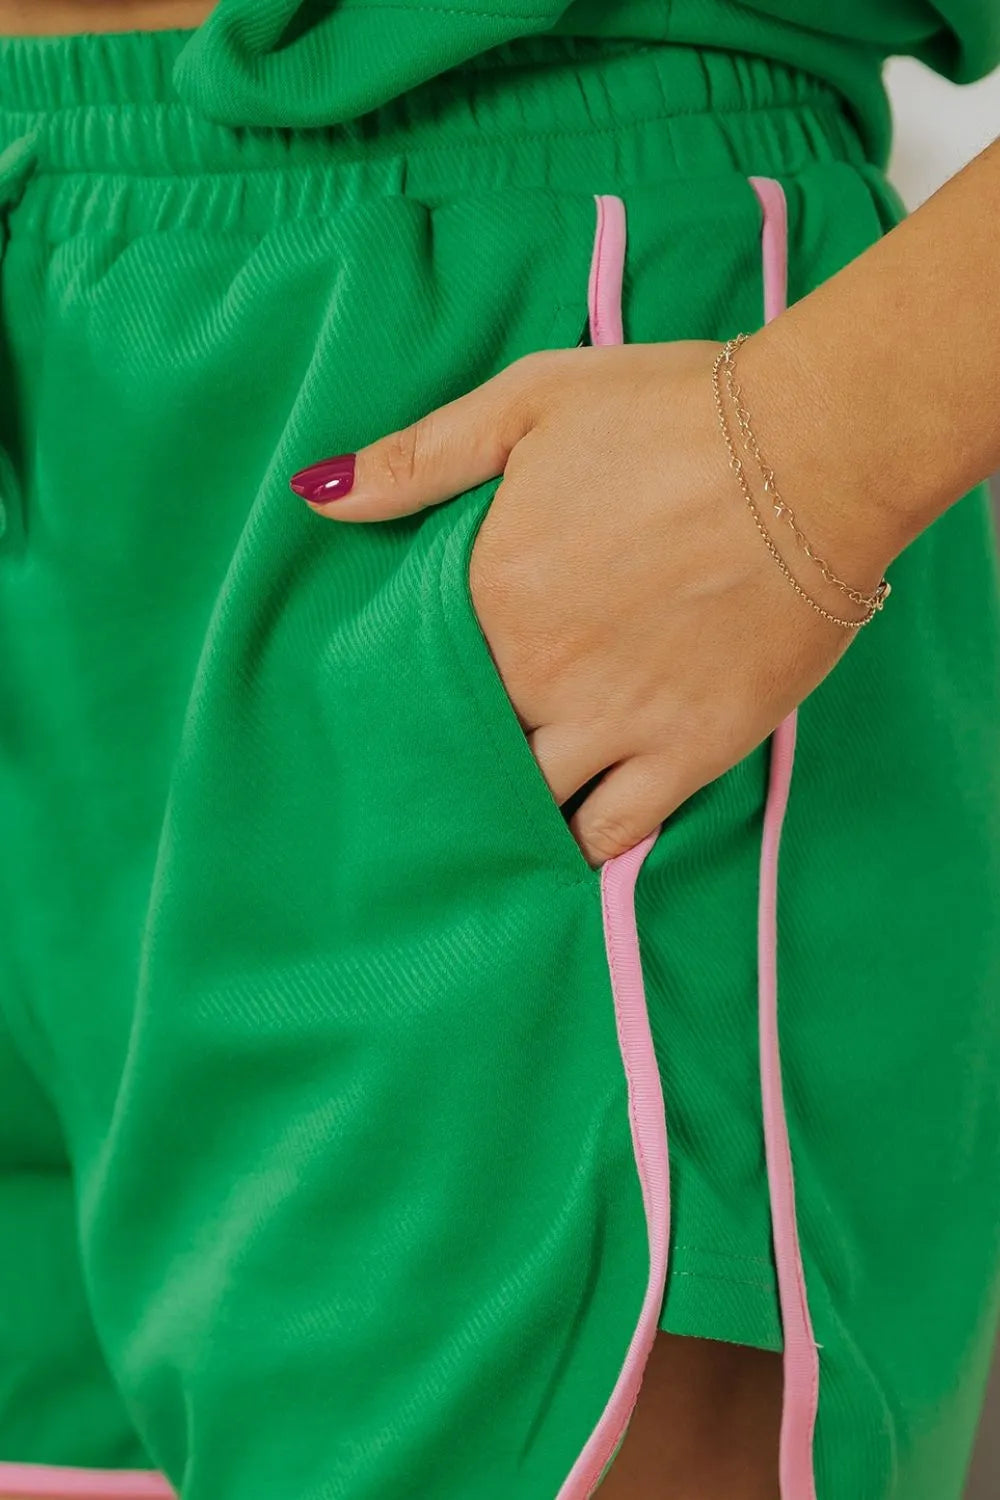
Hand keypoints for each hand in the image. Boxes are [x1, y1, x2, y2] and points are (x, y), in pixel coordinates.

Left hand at [292, 342, 891, 865]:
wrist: (817, 450)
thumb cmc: (671, 413)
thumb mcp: (529, 403)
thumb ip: (419, 459)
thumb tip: (319, 497)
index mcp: (490, 593)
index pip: (414, 672)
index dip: (405, 692)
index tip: (401, 702)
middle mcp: (539, 673)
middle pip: (463, 745)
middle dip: (445, 759)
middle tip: (433, 773)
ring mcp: (615, 722)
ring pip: (527, 803)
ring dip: (502, 812)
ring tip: (488, 818)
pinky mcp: (689, 751)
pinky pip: (615, 832)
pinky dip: (578, 848)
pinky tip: (559, 849)